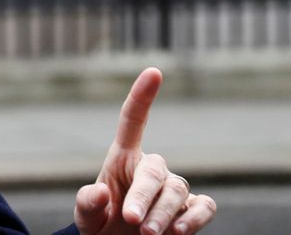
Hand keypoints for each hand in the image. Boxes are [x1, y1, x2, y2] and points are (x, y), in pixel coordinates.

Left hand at [73, 68, 216, 234]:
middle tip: (133, 222)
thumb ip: (87, 203)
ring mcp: (173, 189)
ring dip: (163, 214)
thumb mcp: (86, 217)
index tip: (154, 71)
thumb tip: (102, 191)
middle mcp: (151, 169)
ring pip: (177, 192)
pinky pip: (204, 206)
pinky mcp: (192, 209)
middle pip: (155, 172)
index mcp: (123, 159)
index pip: (133, 121)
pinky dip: (195, 218)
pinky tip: (180, 231)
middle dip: (143, 197)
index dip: (142, 96)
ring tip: (148, 233)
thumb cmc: (102, 224)